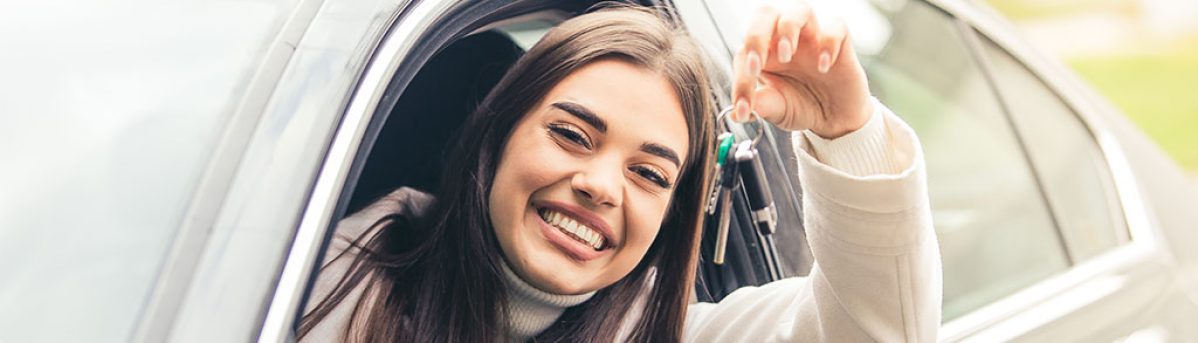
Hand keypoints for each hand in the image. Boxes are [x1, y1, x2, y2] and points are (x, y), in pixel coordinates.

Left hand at [731, 4, 872, 138]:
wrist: (834, 120)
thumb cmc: (801, 106)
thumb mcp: (777, 110)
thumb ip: (761, 106)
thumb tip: (737, 113)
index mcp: (763, 52)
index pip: (744, 52)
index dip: (741, 80)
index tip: (744, 108)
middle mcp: (785, 39)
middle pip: (765, 14)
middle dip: (756, 36)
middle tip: (757, 65)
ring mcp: (812, 37)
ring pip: (800, 9)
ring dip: (788, 28)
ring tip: (787, 56)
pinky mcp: (839, 43)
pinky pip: (836, 26)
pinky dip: (828, 43)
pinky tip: (824, 67)